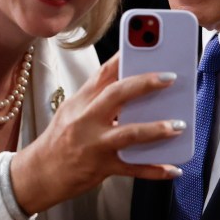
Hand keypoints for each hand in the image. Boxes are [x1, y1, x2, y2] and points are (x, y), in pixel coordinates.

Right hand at [10, 54, 182, 213]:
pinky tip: (173, 168)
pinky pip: (133, 168)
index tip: (146, 45)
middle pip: (117, 95)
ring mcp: (94, 144)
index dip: (125, 57)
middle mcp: (86, 120)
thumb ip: (99, 99)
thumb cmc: (60, 140)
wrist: (40, 174)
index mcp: (81, 102)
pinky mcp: (102, 167)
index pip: (104, 73)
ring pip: (128, 133)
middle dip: (145, 83)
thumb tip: (134, 88)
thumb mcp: (73, 112)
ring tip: (179, 125)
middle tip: (170, 77)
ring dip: (156, 128)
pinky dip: (155, 169)